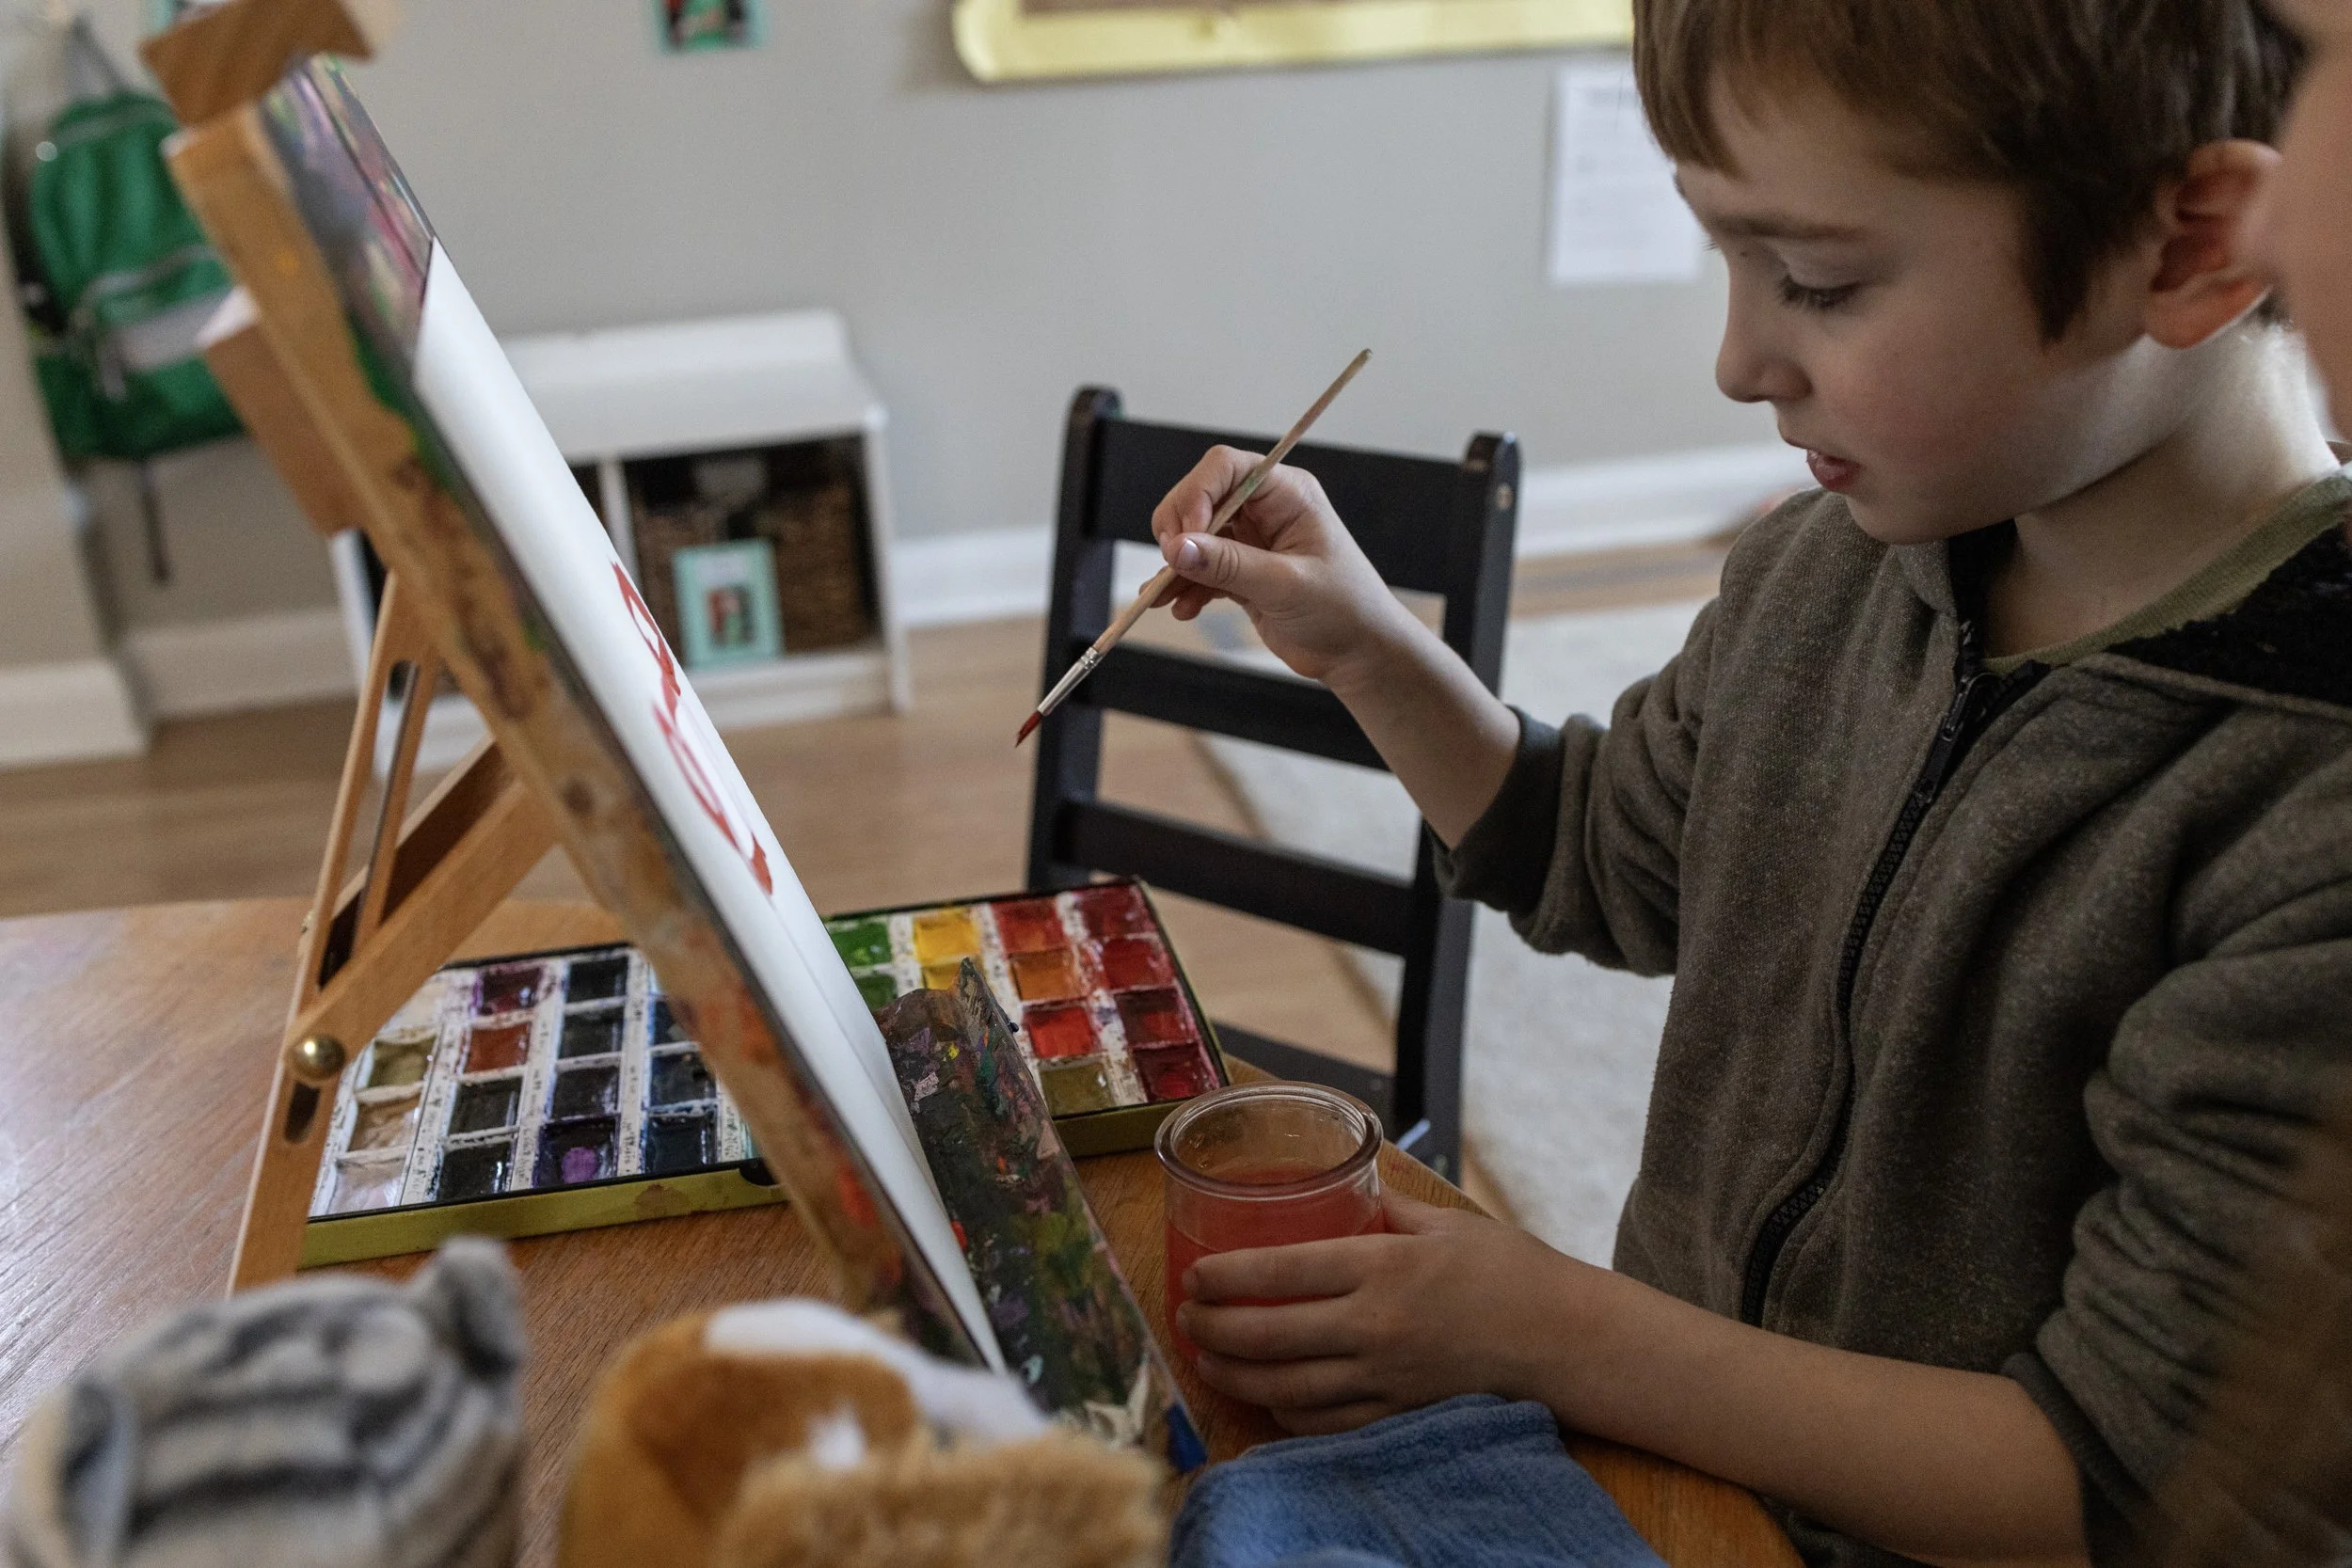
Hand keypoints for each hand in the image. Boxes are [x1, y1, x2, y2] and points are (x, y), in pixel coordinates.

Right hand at [1149, 446, 1414, 685]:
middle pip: (1201, 498)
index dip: (1196, 494)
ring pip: (1195, 537)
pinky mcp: (1241, 571)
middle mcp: (1266, 509)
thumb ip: (1229, 565)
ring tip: (1163, 597)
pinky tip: (1181, 609)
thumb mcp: (1285, 585)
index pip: (1226, 468)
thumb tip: (1176, 548)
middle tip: (1169, 566)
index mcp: (1287, 494)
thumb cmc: (1343, 610)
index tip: (1182, 536)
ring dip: (1176, 566)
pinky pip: (1201, 569)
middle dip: (1178, 531)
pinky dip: (1186, 587)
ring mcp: (1252, 540)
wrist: (1358, 654)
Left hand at [1177, 1192, 1604, 1434]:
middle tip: (1184, 1317)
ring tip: (1205, 1358)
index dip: (1226, 1276)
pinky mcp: (1399, 1412)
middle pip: (1269, 1335)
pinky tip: (1265, 1397)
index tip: (1194, 1275)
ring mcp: (1386, 1377)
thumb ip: (1385, 1206)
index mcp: (1383, 1267)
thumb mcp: (1444, 1222)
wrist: (1565, 1339)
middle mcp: (1376, 1326)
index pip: (1282, 1272)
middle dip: (1213, 1329)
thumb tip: (1346, 1179)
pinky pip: (1326, 1424)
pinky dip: (1285, 1414)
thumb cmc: (1508, 1271)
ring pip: (1287, 1387)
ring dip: (1235, 1375)